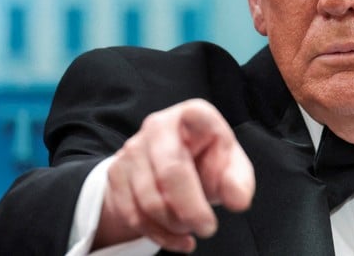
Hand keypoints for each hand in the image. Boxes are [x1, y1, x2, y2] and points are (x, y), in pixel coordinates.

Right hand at [94, 99, 254, 252]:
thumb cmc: (208, 162)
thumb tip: (237, 201)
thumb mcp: (232, 166)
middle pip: (170, 172)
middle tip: (208, 228)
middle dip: (190, 209)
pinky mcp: (115, 173)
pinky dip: (158, 234)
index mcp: (192, 114)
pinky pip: (132, 214)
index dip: (205, 151)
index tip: (224, 196)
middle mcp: (157, 125)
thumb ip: (238, 181)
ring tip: (192, 228)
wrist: (173, 170)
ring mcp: (132, 148)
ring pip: (148, 199)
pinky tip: (178, 239)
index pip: (194, 124)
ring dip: (174, 224)